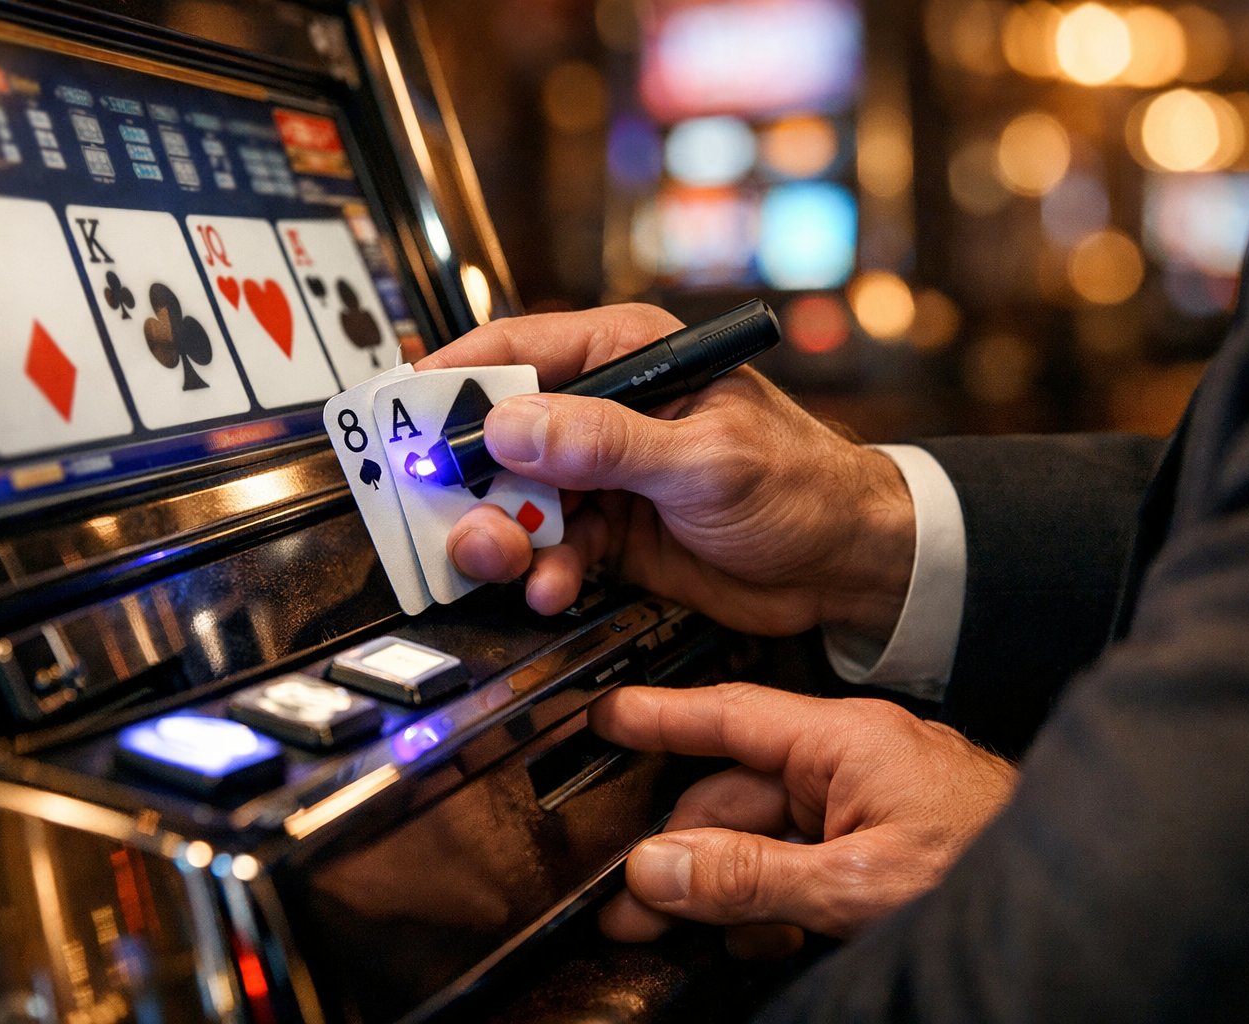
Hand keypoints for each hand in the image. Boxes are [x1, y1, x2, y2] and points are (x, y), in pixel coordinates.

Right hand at [416, 304, 914, 639]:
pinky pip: (550, 549)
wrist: (845, 567)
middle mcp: (604, 412)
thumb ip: (607, 443)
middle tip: (457, 518)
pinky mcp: (610, 533)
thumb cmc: (802, 485)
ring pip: (516, 500)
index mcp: (628, 358)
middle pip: (499, 435)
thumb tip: (513, 426)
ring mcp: (603, 476)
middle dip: (471, 481)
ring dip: (504, 536)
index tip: (403, 420)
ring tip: (512, 564)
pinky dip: (544, 572)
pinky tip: (557, 586)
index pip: (518, 353)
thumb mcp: (705, 459)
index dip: (452, 382)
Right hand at [589, 684, 1016, 944]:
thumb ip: (750, 877)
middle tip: (626, 900)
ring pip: (764, 838)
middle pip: (735, 796)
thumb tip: (660, 870)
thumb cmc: (993, 867)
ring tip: (670, 930)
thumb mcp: (855, 885)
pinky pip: (803, 864)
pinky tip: (752, 937)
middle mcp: (851, 765)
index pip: (729, 715)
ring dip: (717, 886)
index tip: (603, 717)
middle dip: (676, 848)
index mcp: (845, 742)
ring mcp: (868, 810)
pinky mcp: (882, 849)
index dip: (660, 717)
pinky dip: (770, 899)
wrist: (1084, 900)